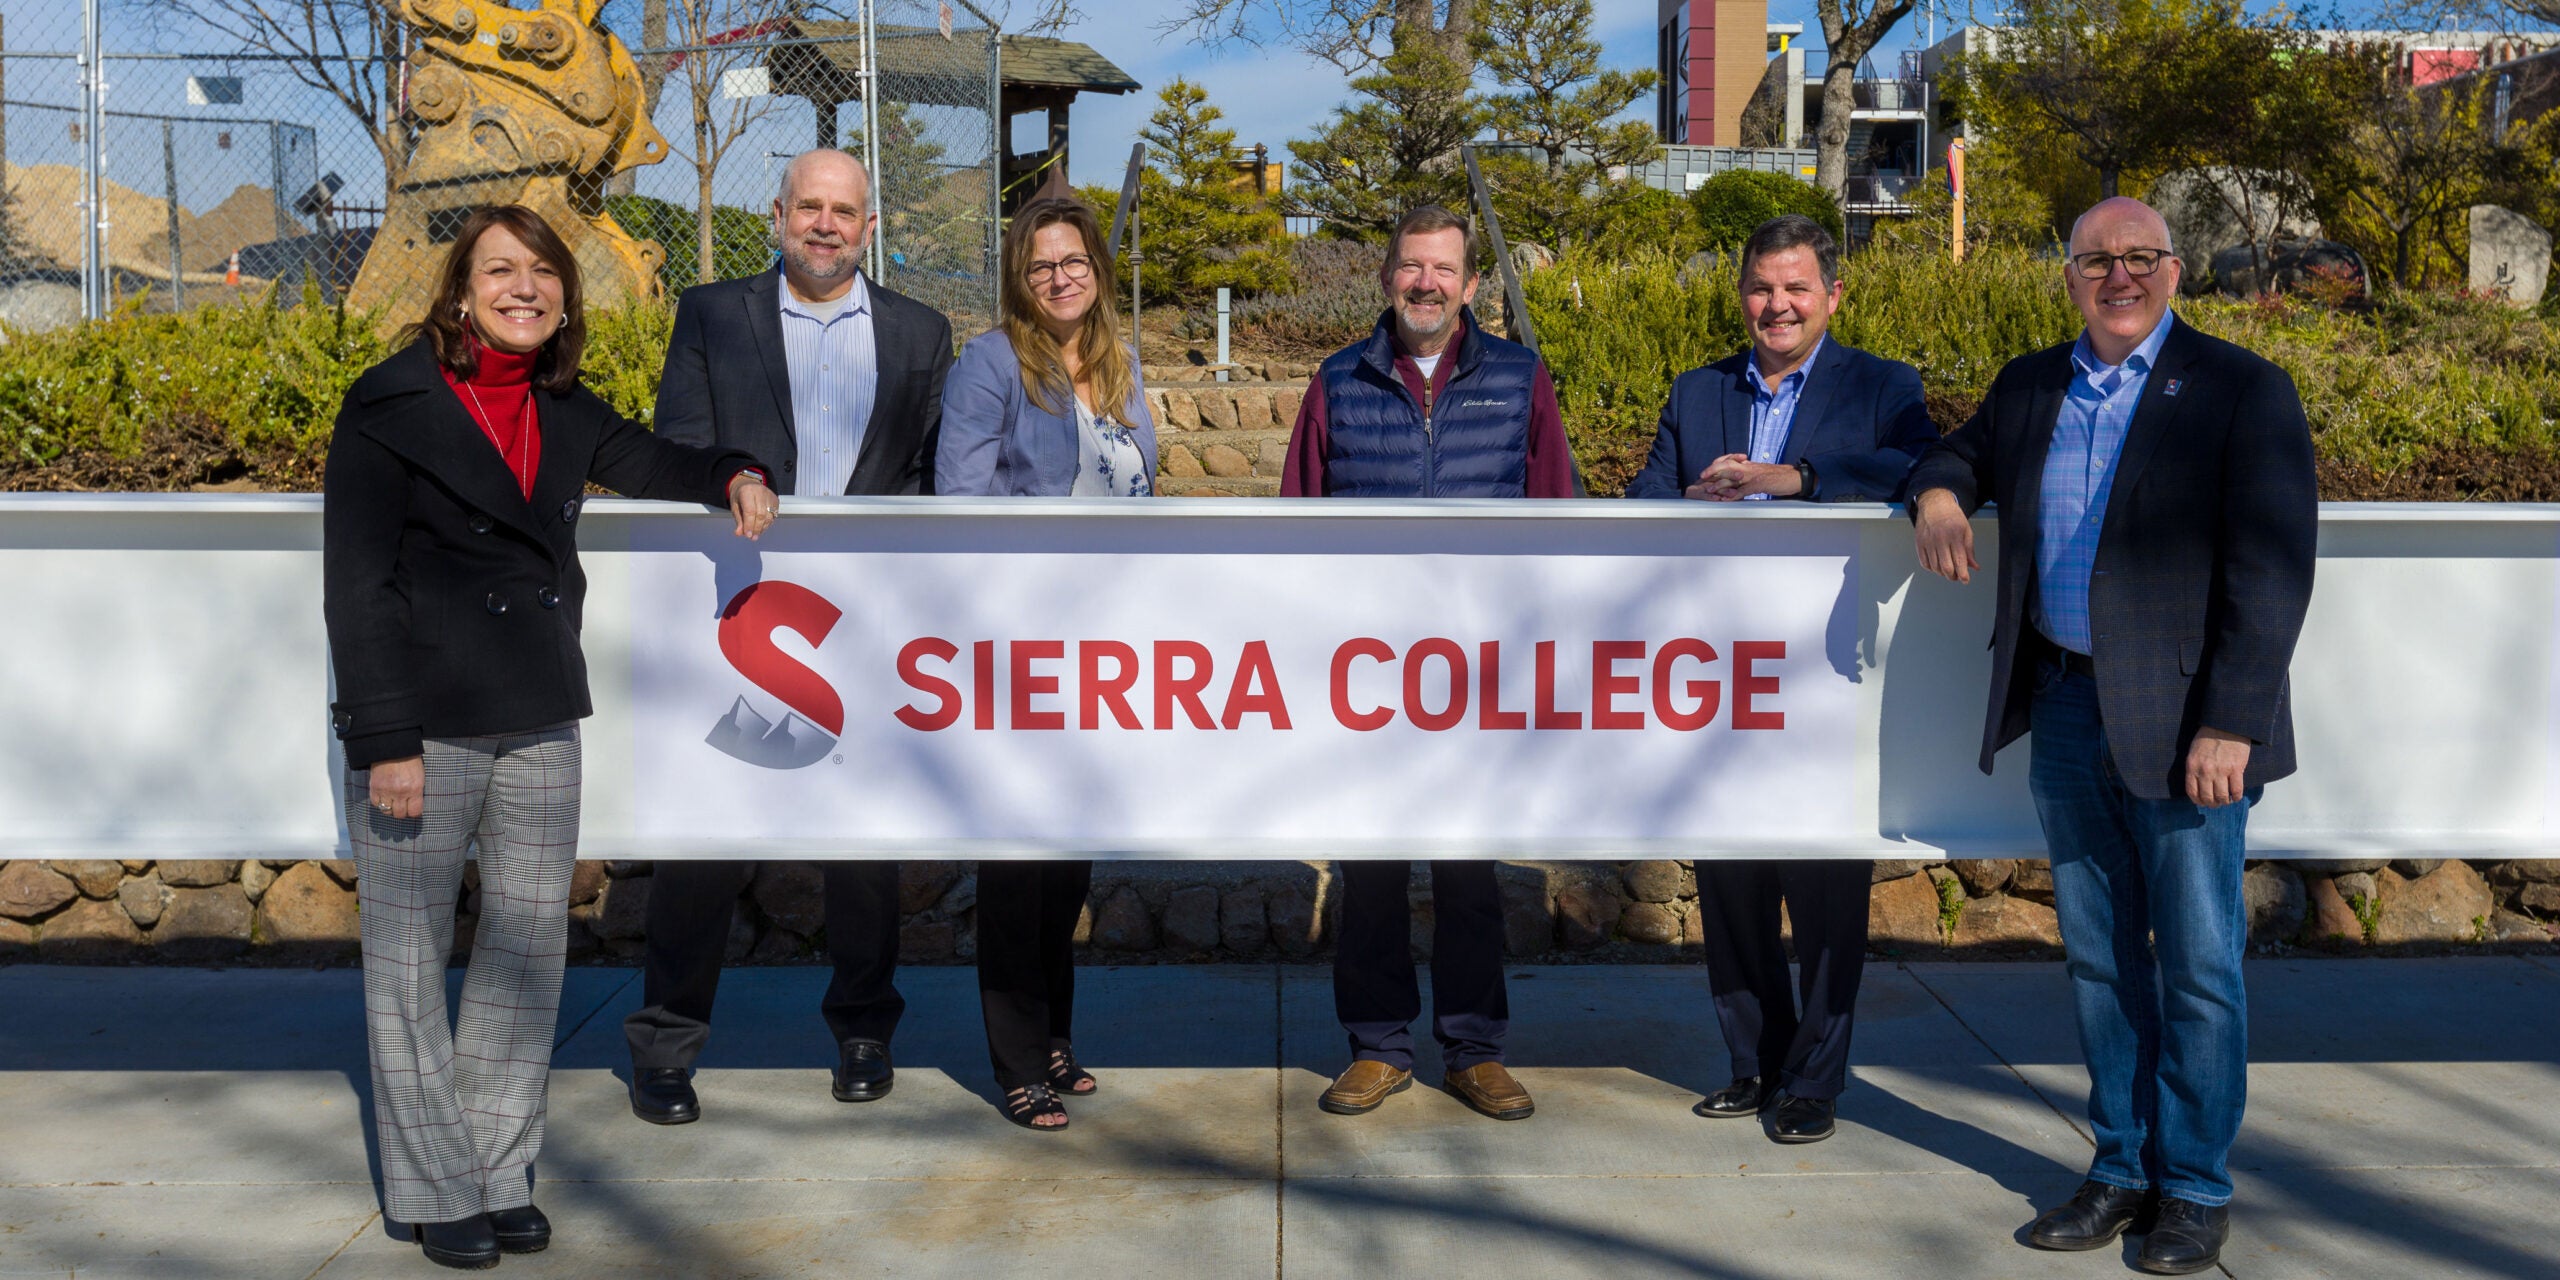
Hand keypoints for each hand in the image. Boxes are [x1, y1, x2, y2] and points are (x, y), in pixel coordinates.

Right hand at [368, 756, 424, 820]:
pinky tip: (383, 797)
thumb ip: (417, 791)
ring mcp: (387, 790)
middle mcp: (401, 792)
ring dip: (389, 808)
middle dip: (401, 812)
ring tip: (392, 802)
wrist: (394, 747)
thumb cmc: (410, 760)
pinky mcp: (375, 787)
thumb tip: (414, 806)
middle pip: (399, 814)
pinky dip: (379, 802)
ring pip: (386, 811)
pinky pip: (375, 803)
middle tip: (402, 806)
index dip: (413, 813)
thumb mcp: (420, 776)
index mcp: (415, 788)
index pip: (414, 812)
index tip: (412, 810)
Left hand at [728, 474, 777, 539]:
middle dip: (757, 528)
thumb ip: (739, 520)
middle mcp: (760, 492)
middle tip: (752, 537)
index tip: (747, 535)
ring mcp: (770, 496)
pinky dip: (767, 524)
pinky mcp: (776, 500)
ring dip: (762, 528)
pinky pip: (773, 516)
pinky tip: (761, 528)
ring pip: (769, 516)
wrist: (749, 484)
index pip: (750, 511)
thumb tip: (740, 533)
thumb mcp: (735, 507)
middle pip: (761, 514)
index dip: (749, 524)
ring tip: (756, 535)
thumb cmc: (740, 496)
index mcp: (747, 491)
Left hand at [1686, 454, 1800, 500]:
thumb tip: (1736, 485)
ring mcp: (1755, 476)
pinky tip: (1728, 499)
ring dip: (1721, 484)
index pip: (1728, 462)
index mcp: (1748, 466)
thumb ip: (1747, 478)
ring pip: (1734, 477)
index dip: (1716, 466)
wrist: (1794, 478)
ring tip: (1710, 491)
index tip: (1705, 473)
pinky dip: (1735, 495)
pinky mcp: (1761, 484)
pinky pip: (1745, 489)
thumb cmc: (1778, 478)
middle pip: (1727, 465)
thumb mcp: (1760, 475)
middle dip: (1713, 470)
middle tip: (1702, 477)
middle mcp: (1749, 468)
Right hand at [1912, 488, 1977, 583]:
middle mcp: (1941, 539)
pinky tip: (1936, 565)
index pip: (1959, 561)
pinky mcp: (1919, 542)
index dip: (1963, 574)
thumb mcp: (1966, 530)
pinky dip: (1931, 568)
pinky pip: (1924, 563)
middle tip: (1956, 576)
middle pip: (1946, 567)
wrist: (1935, 504)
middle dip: (1953, 576)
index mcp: (1955, 535)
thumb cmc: (1952, 516)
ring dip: (1942, 573)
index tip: (1965, 580)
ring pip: (1934, 567)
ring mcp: (1928, 541)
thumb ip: (1969, 550)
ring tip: (1947, 570)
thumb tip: (1974, 567)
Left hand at [2185, 727, 2251, 807]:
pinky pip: (2236, 790)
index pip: (2192, 792)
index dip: (2198, 801)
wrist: (2225, 724)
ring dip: (2224, 802)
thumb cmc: (2208, 736)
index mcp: (2192, 766)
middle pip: (2207, 797)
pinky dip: (2236, 797)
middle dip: (2212, 804)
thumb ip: (2195, 767)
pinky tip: (2236, 796)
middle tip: (2216, 803)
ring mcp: (2221, 771)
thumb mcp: (2194, 751)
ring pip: (2222, 796)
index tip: (2202, 802)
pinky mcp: (2236, 769)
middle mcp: (2205, 771)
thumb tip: (2198, 784)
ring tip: (2226, 800)